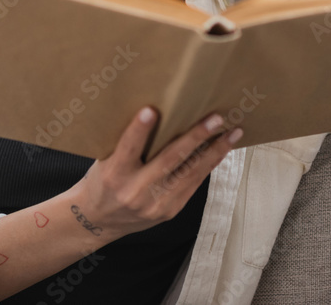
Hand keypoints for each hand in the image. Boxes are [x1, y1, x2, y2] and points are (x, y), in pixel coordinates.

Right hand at [68, 106, 241, 239]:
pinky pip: (193, 184)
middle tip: (214, 119)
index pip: (128, 149)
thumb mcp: (106, 161)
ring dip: (214, 151)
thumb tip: (159, 114)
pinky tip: (220, 150)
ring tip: (231, 133)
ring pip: (189, 173)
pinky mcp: (169, 211)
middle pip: (169, 161)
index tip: (151, 110)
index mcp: (114, 175)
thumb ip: (127, 144)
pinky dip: (208, 165)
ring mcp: (155, 204)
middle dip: (195, 138)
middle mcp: (135, 191)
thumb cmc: (103, 182)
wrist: (98, 221)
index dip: (139, 130)